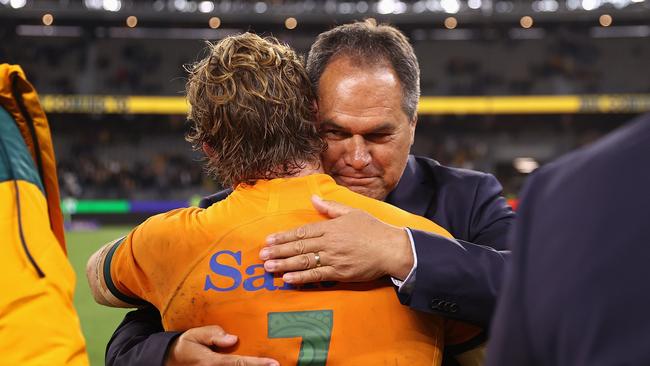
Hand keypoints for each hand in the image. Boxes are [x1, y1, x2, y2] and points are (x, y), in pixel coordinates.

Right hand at [166, 325, 278, 365]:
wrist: (170, 360)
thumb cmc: (186, 345)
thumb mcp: (195, 335)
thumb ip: (214, 335)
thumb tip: (233, 338)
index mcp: (212, 362)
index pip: (239, 363)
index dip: (258, 364)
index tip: (274, 364)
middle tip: (277, 365)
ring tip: (270, 365)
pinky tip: (258, 364)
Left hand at [260, 196, 413, 283]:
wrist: (392, 249)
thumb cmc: (373, 230)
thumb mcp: (352, 213)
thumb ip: (331, 207)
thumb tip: (313, 197)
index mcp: (331, 227)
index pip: (302, 232)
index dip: (283, 236)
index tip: (269, 240)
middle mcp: (329, 242)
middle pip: (299, 246)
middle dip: (278, 251)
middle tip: (262, 256)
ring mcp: (334, 259)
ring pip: (304, 261)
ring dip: (285, 264)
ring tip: (269, 267)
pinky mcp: (340, 273)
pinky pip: (317, 276)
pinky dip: (301, 278)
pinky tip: (288, 279)